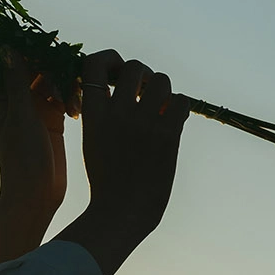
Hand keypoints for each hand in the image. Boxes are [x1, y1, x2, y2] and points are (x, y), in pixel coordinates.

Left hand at [0, 49, 69, 219]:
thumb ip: (17, 81)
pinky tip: (78, 110)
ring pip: (53, 79)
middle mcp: (14, 97)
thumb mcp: (21, 116)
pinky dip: (73, 97)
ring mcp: (33, 107)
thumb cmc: (22, 158)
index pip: (16, 60)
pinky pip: (64, 95)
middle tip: (72, 82)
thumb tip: (7, 46)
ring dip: (66, 84)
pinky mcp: (51, 117)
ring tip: (74, 104)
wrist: (35, 195)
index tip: (56, 58)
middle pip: (37, 67)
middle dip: (56, 70)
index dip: (36, 54)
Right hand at [58, 49, 187, 274]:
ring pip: (162, 80)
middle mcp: (118, 114)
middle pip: (134, 66)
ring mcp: (144, 124)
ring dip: (163, 90)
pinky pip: (182, 101)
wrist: (120, 213)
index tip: (115, 75)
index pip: (94, 63)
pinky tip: (173, 121)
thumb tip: (120, 92)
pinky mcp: (167, 136)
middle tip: (143, 93)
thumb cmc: (106, 183)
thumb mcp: (93, 143)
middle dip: (142, 74)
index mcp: (93, 115)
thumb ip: (104, 116)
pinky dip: (180, 106)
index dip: (109, 60)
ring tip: (160, 108)